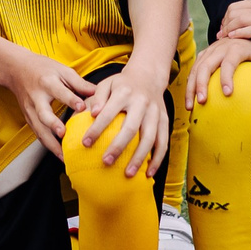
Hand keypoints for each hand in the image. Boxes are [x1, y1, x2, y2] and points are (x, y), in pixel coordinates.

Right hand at [0, 45, 97, 155]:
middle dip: (53, 124)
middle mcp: (37, 98)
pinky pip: (37, 134)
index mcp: (47, 83)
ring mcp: (30, 110)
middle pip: (43, 114)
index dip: (71, 100)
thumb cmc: (43, 68)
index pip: (60, 92)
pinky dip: (47, 145)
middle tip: (64, 134)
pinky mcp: (28, 118)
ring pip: (39, 129)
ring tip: (64, 155)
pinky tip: (59, 154)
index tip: (82, 108)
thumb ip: (79, 82)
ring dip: (50, 143)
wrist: (17, 69)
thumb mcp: (62, 70)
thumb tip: (98, 93)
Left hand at [74, 57, 170, 177]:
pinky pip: (163, 142)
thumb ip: (98, 97)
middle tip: (106, 162)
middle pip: (131, 128)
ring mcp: (156, 112)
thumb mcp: (107, 83)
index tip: (85, 143)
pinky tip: (148, 173)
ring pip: (150, 138)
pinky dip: (157, 159)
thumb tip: (92, 114)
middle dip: (118, 147)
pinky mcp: (165, 120)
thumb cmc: (122, 84)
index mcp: (124, 92)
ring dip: (139, 158)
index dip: (96, 129)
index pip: (108, 113)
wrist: (149, 75)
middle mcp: (142, 102)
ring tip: (128, 174)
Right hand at [187, 36, 250, 106]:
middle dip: (201, 84)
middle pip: (206, 66)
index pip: (229, 63)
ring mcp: (210, 50)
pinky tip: (190, 99)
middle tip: (201, 102)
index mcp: (236, 48)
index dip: (227, 78)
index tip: (227, 94)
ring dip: (191, 87)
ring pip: (196, 68)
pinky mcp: (204, 55)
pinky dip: (190, 83)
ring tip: (191, 107)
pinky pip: (194, 69)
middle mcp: (220, 48)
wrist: (247, 35)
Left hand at [215, 0, 250, 39]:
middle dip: (225, 24)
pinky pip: (250, 30)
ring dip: (228, 29)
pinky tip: (232, 37)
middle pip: (234, 13)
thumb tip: (238, 8)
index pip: (234, 7)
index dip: (225, 17)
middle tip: (221, 34)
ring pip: (240, 20)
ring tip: (224, 37)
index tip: (223, 26)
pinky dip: (238, 33)